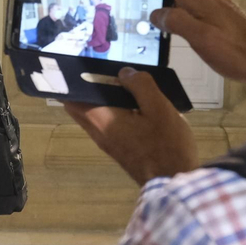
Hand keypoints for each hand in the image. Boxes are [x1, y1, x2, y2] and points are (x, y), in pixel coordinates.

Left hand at [65, 68, 198, 185]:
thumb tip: (124, 73)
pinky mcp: (117, 148)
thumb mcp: (159, 107)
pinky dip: (112, 110)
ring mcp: (106, 142)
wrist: (174, 180)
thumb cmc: (166, 144)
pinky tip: (134, 103)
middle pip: (81, 105)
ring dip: (102, 99)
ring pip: (94, 115)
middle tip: (107, 71)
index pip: (71, 97)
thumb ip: (140, 85)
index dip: (72, 79)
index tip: (82, 64)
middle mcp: (97, 131)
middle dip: (89, 87)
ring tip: (124, 83)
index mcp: (100, 119)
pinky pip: (106, 123)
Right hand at [126, 0, 245, 100]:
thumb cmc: (238, 53)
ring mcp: (211, 4)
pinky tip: (164, 27)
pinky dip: (170, 11)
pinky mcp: (216, 15)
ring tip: (138, 17)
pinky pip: (186, 6)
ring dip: (156, 2)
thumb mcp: (201, 38)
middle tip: (124, 5)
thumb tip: (155, 12)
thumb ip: (176, 21)